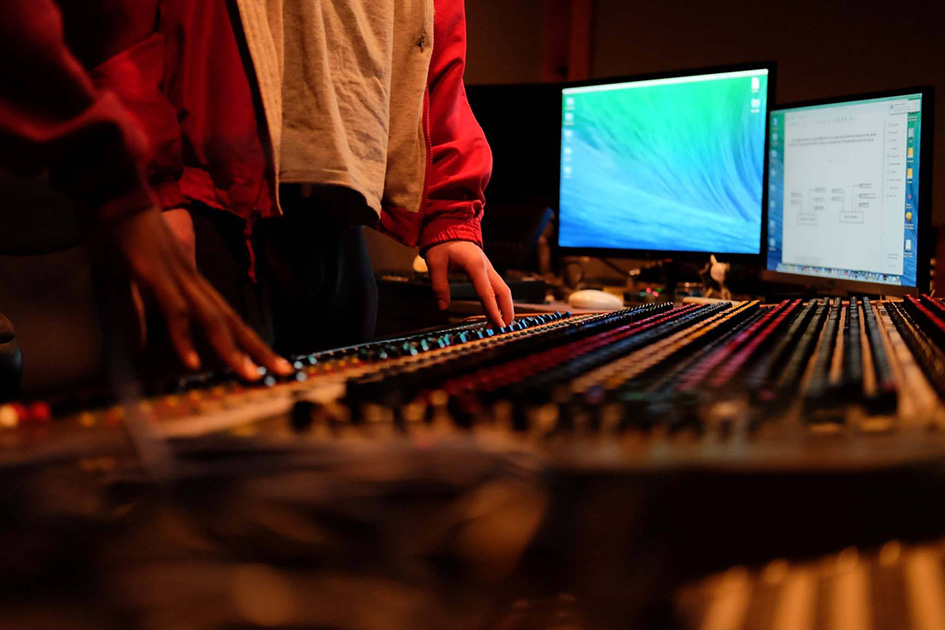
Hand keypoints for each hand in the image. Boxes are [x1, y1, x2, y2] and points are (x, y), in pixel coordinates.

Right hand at [99, 207, 291, 380]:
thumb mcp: (138, 282)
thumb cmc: (132, 237)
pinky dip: (184, 337)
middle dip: (260, 351)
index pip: (231, 320)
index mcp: (195, 287)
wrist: (121, 196)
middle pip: (233, 323)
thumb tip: (143, 344)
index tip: (274, 365)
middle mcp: (195, 284)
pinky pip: (175, 311)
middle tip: (286, 373)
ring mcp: (179, 279)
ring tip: (249, 376)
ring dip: (231, 351)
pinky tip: (192, 362)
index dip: (252, 344)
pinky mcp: (157, 275)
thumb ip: (144, 313)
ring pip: (213, 320)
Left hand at [425, 241, 513, 327]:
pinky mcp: (487, 271)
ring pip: (504, 290)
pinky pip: (497, 288)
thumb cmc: (442, 244)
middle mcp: (487, 268)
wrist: (450, 228)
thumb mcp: (435, 263)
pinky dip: (499, 301)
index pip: (487, 292)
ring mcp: (489, 269)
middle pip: (503, 292)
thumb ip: (439, 285)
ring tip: (499, 324)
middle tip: (503, 329)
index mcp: (476, 265)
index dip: (493, 310)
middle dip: (507, 311)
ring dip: (505, 307)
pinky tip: (495, 312)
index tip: (498, 324)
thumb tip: (442, 307)